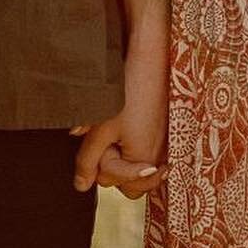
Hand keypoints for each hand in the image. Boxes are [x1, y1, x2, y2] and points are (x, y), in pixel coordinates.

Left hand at [71, 39, 168, 199]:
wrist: (151, 59)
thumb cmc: (127, 93)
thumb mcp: (101, 128)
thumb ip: (88, 161)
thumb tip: (80, 187)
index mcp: (144, 162)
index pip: (110, 180)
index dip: (97, 158)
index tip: (102, 133)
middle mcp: (159, 160)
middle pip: (125, 182)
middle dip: (111, 162)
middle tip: (108, 133)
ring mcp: (166, 149)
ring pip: (135, 169)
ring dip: (122, 155)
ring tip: (117, 129)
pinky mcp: (167, 137)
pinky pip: (148, 156)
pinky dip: (135, 148)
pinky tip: (129, 128)